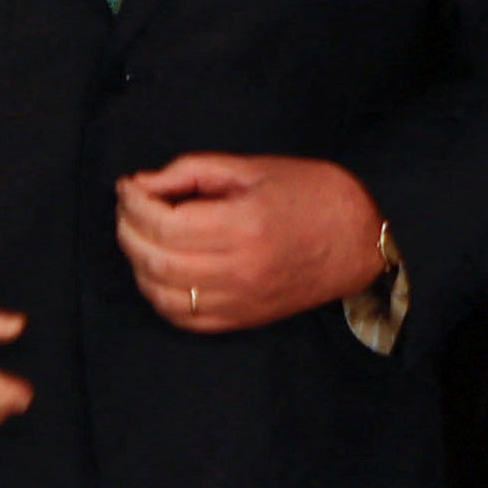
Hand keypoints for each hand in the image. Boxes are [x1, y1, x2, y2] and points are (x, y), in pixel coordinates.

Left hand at [114, 155, 385, 334]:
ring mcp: (240, 301)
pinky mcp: (242, 320)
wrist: (361, 239)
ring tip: (139, 235)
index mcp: (244, 225)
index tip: (127, 186)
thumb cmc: (311, 194)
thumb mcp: (253, 168)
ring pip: (163, 294)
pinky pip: (184, 319)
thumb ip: (192, 172)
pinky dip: (159, 296)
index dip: (134, 203)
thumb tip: (142, 184)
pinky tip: (158, 270)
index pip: (165, 223)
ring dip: (138, 264)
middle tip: (127, 208)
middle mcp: (239, 269)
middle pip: (156, 259)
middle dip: (128, 230)